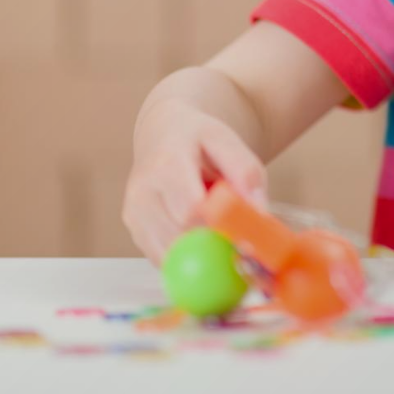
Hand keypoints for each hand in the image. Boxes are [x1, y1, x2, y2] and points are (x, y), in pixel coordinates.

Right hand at [122, 98, 267, 265]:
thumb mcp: (228, 142)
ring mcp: (134, 214)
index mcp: (167, 163)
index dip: (219, 225)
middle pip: (180, 235)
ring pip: (170, 253)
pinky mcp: (134, 231)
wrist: (161, 134)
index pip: (191, 209)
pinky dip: (185, 255)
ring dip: (199, 252)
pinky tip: (198, 235)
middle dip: (213, 242)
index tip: (243, 232)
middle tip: (236, 238)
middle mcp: (142, 191)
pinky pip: (163, 259)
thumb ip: (246, 173)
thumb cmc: (198, 138)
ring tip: (215, 229)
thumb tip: (259, 213)